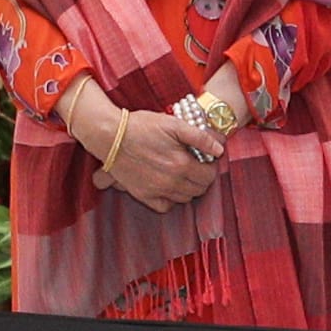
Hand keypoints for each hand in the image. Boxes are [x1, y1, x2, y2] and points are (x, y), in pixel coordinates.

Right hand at [73, 87, 218, 211]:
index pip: (209, 176)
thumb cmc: (142, 126)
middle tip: (195, 165)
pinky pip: (165, 206)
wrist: (111, 136)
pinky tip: (168, 186)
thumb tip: (220, 149)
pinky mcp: (143, 195)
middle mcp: (171, 182)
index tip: (205, 158)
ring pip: (185, 199)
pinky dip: (171, 199)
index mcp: (182, 165)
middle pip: (199, 190)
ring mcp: (157, 191)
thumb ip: (201, 137)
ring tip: (182, 173)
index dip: (210, 167)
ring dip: (188, 188)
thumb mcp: (174, 124)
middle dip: (202, 178)